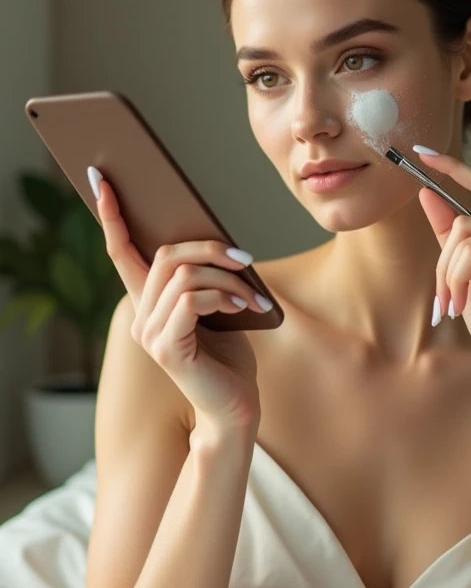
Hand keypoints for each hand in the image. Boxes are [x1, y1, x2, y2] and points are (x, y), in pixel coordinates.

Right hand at [92, 168, 264, 433]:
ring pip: (183, 275)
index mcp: (148, 302)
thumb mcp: (218, 306)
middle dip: (209, 248)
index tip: (101, 180)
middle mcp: (140, 316)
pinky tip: (245, 308)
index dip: (111, 215)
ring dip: (227, 278)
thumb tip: (215, 240)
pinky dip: (224, 297)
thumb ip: (204, 278)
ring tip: (252, 294)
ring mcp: (149, 333)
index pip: (121, 252)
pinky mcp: (167, 347)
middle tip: (245, 258)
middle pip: (166, 255)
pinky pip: (192, 300)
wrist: (235, 407)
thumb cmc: (230, 357)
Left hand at [416, 149, 470, 382]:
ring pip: (463, 236)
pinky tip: (464, 303)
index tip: (421, 153)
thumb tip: (427, 192)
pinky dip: (457, 279)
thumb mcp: (462, 271)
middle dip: (443, 262)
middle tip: (442, 298)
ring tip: (454, 304)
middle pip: (463, 221)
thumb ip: (449, 232)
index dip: (452, 166)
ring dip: (447, 276)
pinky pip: (470, 252)